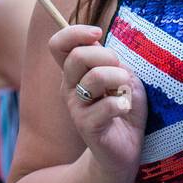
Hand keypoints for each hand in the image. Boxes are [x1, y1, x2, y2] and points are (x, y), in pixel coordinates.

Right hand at [49, 24, 146, 179]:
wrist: (124, 149)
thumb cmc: (123, 107)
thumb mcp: (122, 76)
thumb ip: (110, 60)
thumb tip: (98, 42)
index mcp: (74, 73)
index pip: (57, 45)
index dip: (75, 32)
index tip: (97, 33)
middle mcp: (69, 88)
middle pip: (77, 56)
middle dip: (106, 56)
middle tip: (120, 72)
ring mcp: (76, 108)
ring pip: (95, 77)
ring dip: (119, 79)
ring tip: (124, 92)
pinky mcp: (87, 126)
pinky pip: (107, 105)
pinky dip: (123, 103)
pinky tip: (124, 110)